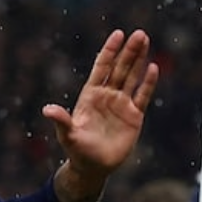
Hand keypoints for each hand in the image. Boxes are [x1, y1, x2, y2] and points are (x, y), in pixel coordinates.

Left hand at [44, 30, 159, 197]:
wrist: (93, 167)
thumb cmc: (77, 150)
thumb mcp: (68, 135)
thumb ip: (62, 121)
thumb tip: (47, 110)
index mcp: (91, 94)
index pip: (102, 67)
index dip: (110, 51)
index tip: (118, 34)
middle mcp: (107, 95)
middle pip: (121, 68)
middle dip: (129, 51)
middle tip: (139, 34)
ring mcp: (121, 104)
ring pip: (132, 77)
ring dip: (139, 60)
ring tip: (146, 41)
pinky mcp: (134, 116)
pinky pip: (142, 96)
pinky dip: (148, 82)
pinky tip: (153, 68)